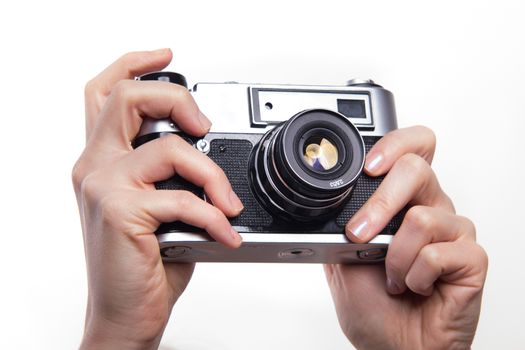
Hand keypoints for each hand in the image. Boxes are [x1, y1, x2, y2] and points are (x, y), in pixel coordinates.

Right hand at [72, 49, 243, 349]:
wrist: (124, 313)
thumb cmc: (143, 262)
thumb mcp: (156, 209)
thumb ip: (170, 175)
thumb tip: (208, 156)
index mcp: (101, 160)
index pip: (105, 93)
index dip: (134, 65)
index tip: (166, 57)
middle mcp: (95, 166)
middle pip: (127, 97)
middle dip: (177, 98)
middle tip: (204, 125)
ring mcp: (104, 187)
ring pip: (170, 147)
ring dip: (212, 174)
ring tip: (228, 203)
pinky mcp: (121, 213)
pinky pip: (183, 198)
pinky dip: (214, 216)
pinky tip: (224, 234)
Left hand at [324, 126, 487, 349]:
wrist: (393, 348)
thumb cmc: (373, 308)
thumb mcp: (340, 260)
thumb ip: (340, 225)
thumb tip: (327, 201)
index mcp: (403, 201)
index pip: (413, 148)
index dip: (395, 144)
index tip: (368, 167)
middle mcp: (431, 208)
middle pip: (418, 168)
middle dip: (382, 203)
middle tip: (361, 234)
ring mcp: (454, 233)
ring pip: (423, 217)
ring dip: (394, 257)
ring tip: (393, 278)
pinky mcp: (471, 259)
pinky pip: (438, 252)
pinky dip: (415, 276)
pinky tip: (416, 288)